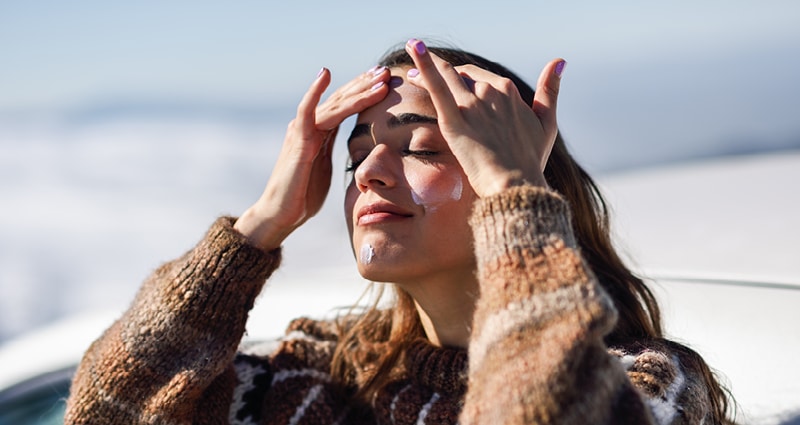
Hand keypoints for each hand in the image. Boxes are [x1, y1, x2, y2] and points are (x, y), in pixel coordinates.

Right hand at [235, 66, 389, 249]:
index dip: (364, 92)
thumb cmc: (303, 195)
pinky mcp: (297, 140)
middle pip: (342, 99)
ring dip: (358, 90)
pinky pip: (307, 111)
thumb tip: (352, 150)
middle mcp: (310, 125)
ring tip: (378, 77)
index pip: (345, 106)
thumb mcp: (325, 168)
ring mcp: (302, 130)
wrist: (281, 214)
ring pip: (334, 104)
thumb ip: (333, 152)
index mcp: (320, 132)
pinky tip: (325, 74)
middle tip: (386, 70)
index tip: (385, 81)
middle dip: (365, 84)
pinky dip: (315, 91)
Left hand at [404, 39, 564, 196]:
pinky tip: (413, 48)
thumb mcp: (546, 122)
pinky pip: (436, 86)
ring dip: (427, 66)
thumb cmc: (531, 160)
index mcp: (509, 91)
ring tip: (410, 64)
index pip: (480, 77)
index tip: (452, 79)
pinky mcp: (454, 120)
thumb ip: (550, 90)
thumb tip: (560, 61)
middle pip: (461, 76)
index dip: (464, 77)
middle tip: (420, 74)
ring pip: (446, 76)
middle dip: (443, 73)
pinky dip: (424, 65)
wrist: (516, 184)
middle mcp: (490, 92)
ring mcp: (471, 104)